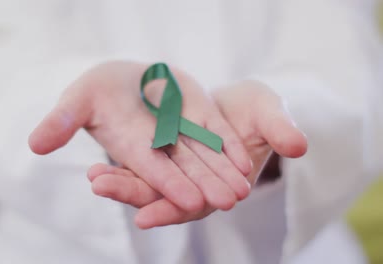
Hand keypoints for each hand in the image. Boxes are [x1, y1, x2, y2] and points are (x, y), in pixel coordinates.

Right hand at [29, 61, 251, 215]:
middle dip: (205, 185)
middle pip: (184, 169)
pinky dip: (228, 146)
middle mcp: (158, 145)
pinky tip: (244, 158)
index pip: (150, 170)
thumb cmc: (97, 89)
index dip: (168, 184)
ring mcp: (181, 131)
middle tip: (228, 201)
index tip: (190, 200)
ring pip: (204, 156)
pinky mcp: (197, 115)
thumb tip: (34, 145)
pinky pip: (215, 132)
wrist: (126, 76)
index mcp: (130, 146)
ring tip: (243, 190)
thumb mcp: (78, 98)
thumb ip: (62, 121)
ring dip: (223, 172)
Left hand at [88, 80, 307, 228]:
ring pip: (146, 182)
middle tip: (101, 186)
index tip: (145, 216)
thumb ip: (280, 128)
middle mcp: (196, 181)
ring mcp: (178, 169)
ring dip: (120, 182)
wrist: (239, 103)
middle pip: (162, 195)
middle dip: (132, 194)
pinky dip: (120, 166)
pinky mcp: (164, 152)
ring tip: (93, 176)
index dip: (173, 209)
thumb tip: (299, 144)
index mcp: (221, 181)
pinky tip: (95, 164)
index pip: (196, 203)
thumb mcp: (270, 113)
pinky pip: (140, 164)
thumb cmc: (258, 111)